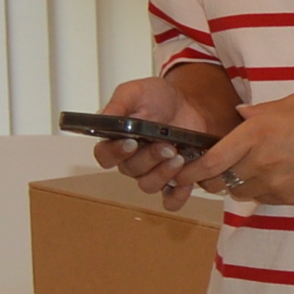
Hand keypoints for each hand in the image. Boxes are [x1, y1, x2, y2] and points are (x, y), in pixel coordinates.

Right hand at [96, 72, 217, 202]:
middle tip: (166, 145)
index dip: (115, 153)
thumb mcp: (136, 92)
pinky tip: (186, 182)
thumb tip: (103, 117)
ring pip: (149, 185)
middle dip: (149, 158)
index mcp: (117, 140)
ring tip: (178, 156)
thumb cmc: (160, 98)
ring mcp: (152, 172)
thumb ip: (118, 103)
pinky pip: (171, 200)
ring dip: (163, 174)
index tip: (131, 142)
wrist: (191, 105)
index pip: (105, 156)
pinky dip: (178, 196)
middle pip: (130, 170)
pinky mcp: (173, 181)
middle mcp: (131, 160)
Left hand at [183, 92, 293, 208]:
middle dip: (208, 179)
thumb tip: (238, 116)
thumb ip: (258, 113)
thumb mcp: (290, 104)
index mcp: (256, 132)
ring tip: (245, 169)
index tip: (181, 172)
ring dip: (234, 184)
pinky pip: (261, 198)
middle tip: (208, 172)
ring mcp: (275, 184)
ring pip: (238, 192)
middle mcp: (261, 162)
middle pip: (219, 181)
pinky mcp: (289, 198)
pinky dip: (258, 189)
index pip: (211, 162)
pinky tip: (272, 175)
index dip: (190, 171)